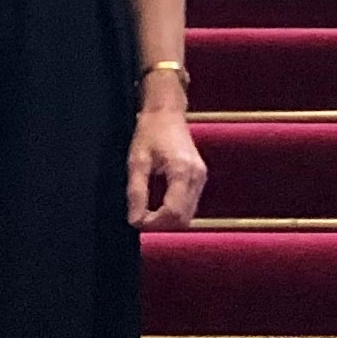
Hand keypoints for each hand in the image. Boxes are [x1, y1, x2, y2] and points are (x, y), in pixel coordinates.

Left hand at [126, 85, 205, 230]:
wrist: (167, 112)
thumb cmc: (150, 132)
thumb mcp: (137, 161)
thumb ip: (137, 192)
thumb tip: (135, 220)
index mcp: (182, 171)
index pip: (173, 212)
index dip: (154, 223)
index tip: (136, 221)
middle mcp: (197, 176)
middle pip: (183, 219)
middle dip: (161, 225)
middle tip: (140, 218)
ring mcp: (201, 178)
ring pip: (188, 215)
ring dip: (168, 220)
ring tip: (147, 212)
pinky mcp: (200, 178)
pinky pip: (190, 205)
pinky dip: (174, 211)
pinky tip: (158, 203)